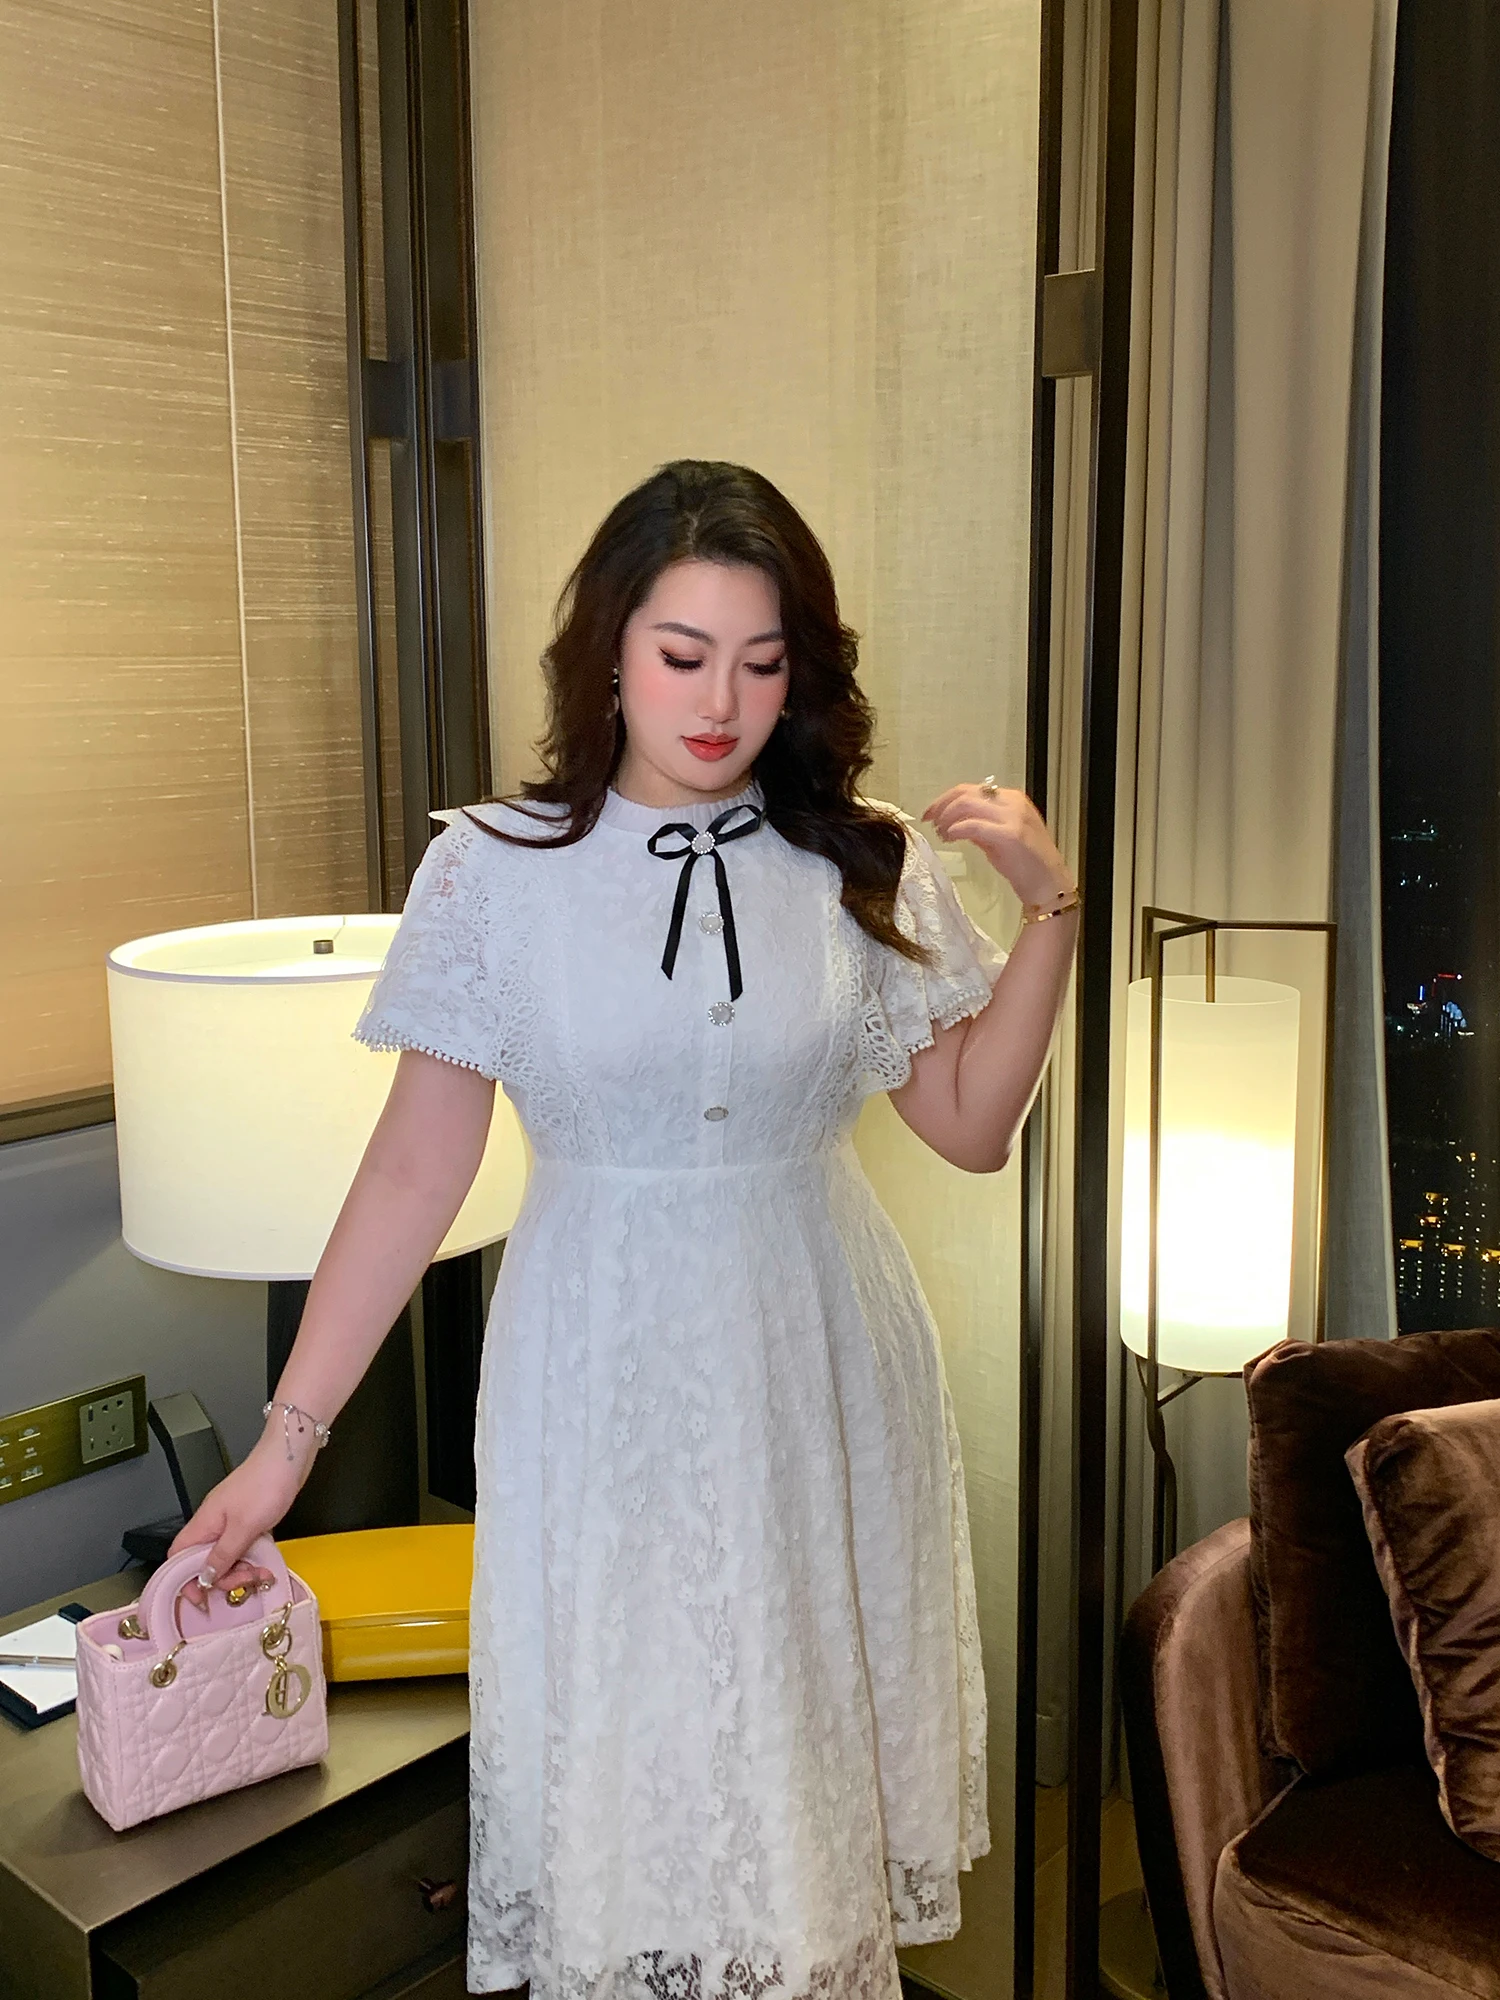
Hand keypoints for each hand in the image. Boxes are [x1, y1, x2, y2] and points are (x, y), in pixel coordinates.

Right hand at [167, 1433, 307, 1609]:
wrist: (290, 1457)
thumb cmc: (265, 1485)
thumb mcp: (243, 1527)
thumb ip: (222, 1555)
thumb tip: (203, 1578)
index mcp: (204, 1523)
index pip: (178, 1558)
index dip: (184, 1580)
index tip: (202, 1598)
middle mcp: (213, 1523)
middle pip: (204, 1561)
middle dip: (223, 1577)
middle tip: (245, 1580)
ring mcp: (231, 1521)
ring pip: (226, 1556)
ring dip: (241, 1569)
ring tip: (261, 1573)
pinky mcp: (249, 1519)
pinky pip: (243, 1547)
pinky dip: (252, 1557)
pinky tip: (265, 1563)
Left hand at [922, 782, 1073, 907]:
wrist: (1049, 884)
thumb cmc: (1027, 864)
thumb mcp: (999, 838)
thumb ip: (979, 826)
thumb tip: (954, 823)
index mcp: (1011, 798)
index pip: (971, 789)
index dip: (945, 799)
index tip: (931, 813)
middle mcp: (1012, 802)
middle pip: (965, 793)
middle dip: (941, 806)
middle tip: (929, 821)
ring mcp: (1012, 817)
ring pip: (966, 805)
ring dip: (947, 818)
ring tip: (941, 834)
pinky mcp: (1009, 835)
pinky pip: (973, 825)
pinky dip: (956, 830)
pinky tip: (950, 838)